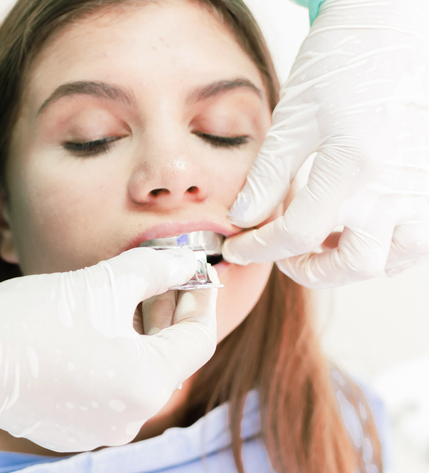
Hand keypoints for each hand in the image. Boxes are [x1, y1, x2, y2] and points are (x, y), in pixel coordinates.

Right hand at [0, 248, 217, 451]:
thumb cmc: (30, 318)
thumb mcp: (101, 282)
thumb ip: (152, 269)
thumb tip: (184, 260)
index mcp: (147, 383)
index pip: (197, 339)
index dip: (201, 299)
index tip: (195, 272)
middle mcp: (130, 418)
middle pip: (167, 358)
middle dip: (167, 314)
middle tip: (159, 276)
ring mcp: (98, 430)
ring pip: (136, 374)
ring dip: (138, 335)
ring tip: (124, 297)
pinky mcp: (70, 430)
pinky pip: (106, 391)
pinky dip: (110, 359)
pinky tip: (93, 330)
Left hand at [222, 0, 428, 287]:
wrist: (391, 29)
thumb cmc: (342, 63)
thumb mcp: (293, 118)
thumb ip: (268, 176)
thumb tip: (244, 218)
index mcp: (355, 165)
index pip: (299, 234)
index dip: (259, 249)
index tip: (238, 248)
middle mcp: (397, 185)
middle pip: (351, 263)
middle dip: (306, 267)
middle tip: (280, 251)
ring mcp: (422, 187)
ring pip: (390, 259)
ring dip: (348, 262)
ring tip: (318, 241)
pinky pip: (416, 238)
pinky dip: (384, 246)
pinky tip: (354, 227)